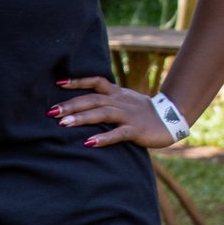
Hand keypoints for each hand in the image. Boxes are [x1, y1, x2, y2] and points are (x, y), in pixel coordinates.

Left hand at [47, 73, 175, 149]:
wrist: (172, 118)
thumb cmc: (144, 113)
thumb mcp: (125, 101)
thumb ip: (107, 101)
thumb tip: (84, 104)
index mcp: (117, 93)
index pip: (95, 82)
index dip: (77, 81)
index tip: (58, 83)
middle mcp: (120, 101)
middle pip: (92, 99)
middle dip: (70, 105)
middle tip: (51, 112)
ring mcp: (128, 115)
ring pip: (102, 114)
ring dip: (82, 119)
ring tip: (63, 125)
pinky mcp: (136, 130)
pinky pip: (118, 133)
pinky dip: (103, 138)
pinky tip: (89, 143)